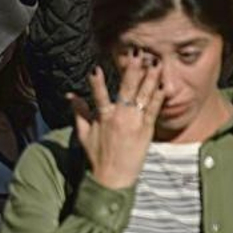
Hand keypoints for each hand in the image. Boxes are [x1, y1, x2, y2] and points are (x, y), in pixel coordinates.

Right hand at [68, 59, 165, 190]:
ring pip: (143, 96)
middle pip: (126, 89)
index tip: (96, 69)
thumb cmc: (97, 156)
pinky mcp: (147, 130)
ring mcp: (134, 123)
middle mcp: (119, 117)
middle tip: (138, 53)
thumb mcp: (83, 133)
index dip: (97, 82)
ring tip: (155, 63)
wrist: (113, 178)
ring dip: (150, 78)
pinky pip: (154, 110)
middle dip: (132, 70)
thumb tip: (70, 95)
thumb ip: (79, 112)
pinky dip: (158, 97)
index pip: (98, 95)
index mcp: (102, 117)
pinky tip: (163, 85)